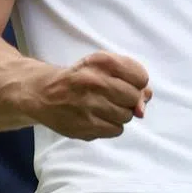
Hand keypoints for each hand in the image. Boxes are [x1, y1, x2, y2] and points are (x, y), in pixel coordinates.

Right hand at [24, 51, 153, 140]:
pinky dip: (112, 126)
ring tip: (105, 107)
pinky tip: (100, 118)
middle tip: (116, 97)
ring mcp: (89, 106)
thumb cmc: (80, 77)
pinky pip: (116, 130)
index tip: (127, 84)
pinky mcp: (84, 126)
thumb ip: (130, 76)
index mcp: (101, 62)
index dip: (138, 83)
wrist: (44, 93)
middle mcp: (95, 82)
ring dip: (121, 114)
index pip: (140, 77)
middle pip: (134, 98)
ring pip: (127, 116)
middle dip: (130, 99)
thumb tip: (148, 98)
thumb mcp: (102, 65)